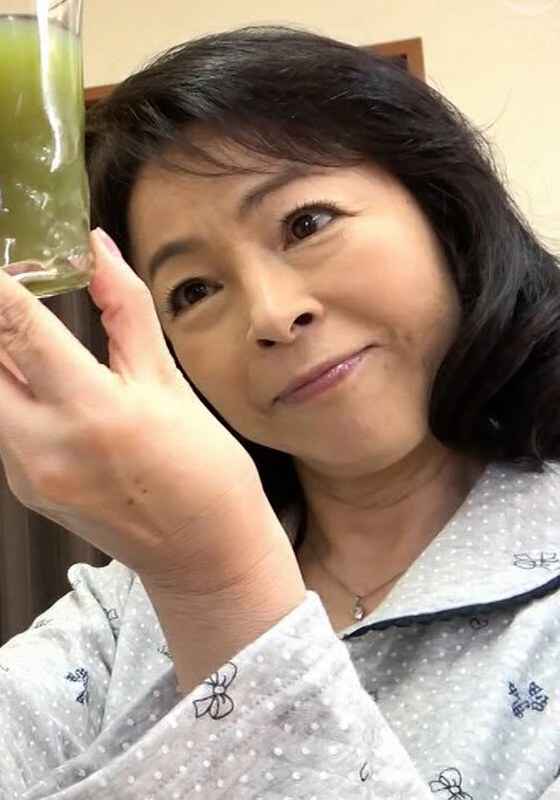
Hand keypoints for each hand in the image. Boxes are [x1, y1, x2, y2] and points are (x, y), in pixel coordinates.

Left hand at [0, 229, 265, 587]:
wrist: (205, 555)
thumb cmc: (205, 473)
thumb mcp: (170, 383)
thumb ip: (126, 311)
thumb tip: (98, 251)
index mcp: (94, 412)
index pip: (17, 329)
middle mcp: (46, 447)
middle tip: (13, 293)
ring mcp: (28, 475)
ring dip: (2, 358)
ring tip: (34, 338)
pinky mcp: (25, 490)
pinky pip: (2, 428)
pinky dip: (13, 394)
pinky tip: (47, 385)